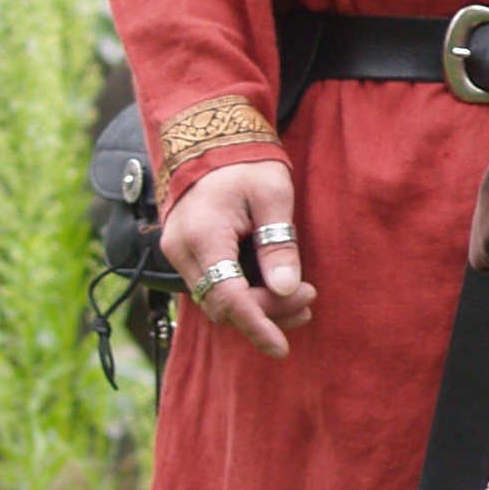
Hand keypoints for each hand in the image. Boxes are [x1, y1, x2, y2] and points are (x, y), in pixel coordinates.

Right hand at [159, 159, 314, 359]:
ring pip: (217, 302)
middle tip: (310, 298)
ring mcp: (178, 253)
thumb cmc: (246, 164)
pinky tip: (277, 292)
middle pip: (222, 306)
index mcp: (203, 235)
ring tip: (303, 301)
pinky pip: (213, 288)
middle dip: (267, 313)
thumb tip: (287, 289)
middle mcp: (182, 250)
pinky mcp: (185, 254)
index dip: (257, 326)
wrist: (210, 140)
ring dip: (258, 308)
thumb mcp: (273, 196)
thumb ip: (279, 245)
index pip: (228, 297)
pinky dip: (244, 296)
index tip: (282, 349)